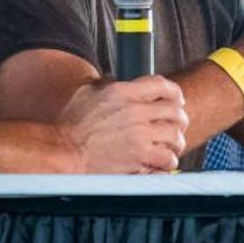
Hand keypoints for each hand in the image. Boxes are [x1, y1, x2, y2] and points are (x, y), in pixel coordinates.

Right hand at [57, 76, 187, 172]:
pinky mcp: (139, 156)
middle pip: (174, 111)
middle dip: (180, 119)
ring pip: (175, 135)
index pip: (161, 85)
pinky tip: (162, 162)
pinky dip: (168, 160)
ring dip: (176, 141)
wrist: (63, 151)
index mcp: (123, 92)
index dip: (174, 92)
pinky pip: (167, 157)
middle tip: (178, 126)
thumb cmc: (70, 125)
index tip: (178, 100)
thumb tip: (113, 80)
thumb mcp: (86, 94)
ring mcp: (139, 134)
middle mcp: (135, 111)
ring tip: (173, 146)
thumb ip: (105, 85)